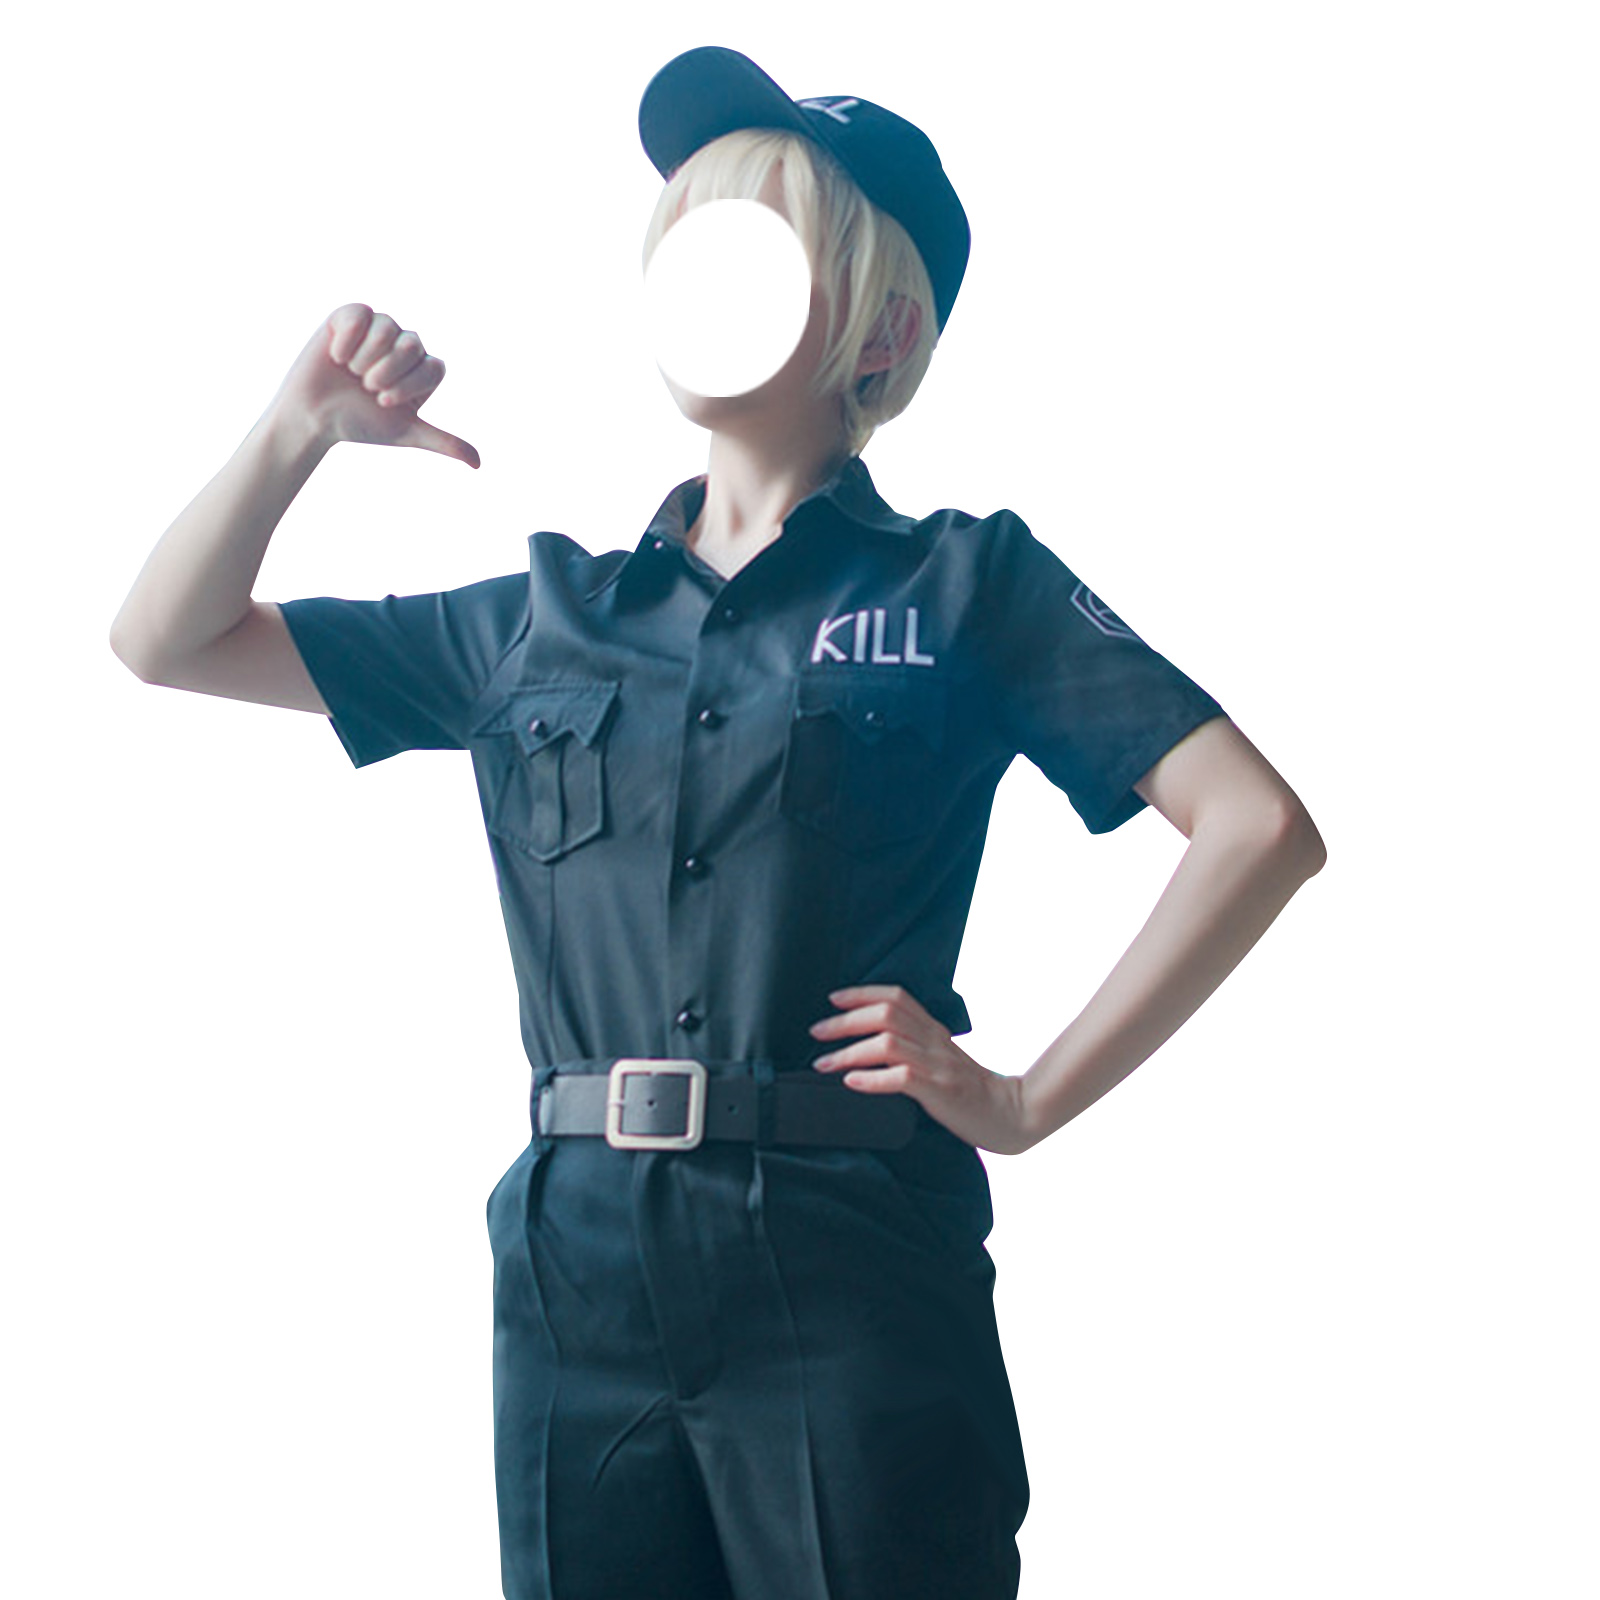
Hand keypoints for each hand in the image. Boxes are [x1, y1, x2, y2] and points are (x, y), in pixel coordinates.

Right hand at [267, 302, 479, 465]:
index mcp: (423, 371)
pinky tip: (336, 355)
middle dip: (386, 372)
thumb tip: (478, 464)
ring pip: (387, 328)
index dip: (408, 385)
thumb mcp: (406, 433)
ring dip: (365, 358)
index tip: (384, 402)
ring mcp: (379, 328)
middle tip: (366, 386)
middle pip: (412, 345)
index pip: (433, 368)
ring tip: (351, 372)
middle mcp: (405, 346)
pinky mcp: (351, 316)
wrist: (314, 416)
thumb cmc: (360, 423)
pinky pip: (360, 314)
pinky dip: (346, 340)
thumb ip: (444, 442)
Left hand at [808, 985, 1034, 1155]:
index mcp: (935, 1031)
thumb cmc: (972, 1091)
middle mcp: (935, 1041)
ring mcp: (938, 1066)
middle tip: (817, 1031)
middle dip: (845, 1021)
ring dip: (850, 1051)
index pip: (897, 997)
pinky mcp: (941, 1091)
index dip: (863, 993)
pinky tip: (851, 1082)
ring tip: (824, 1063)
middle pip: (886, 1014)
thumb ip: (917, 1048)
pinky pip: (901, 1079)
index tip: (833, 999)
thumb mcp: (944, 1059)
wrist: (1011, 1114)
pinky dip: (872, 1079)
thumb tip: (872, 1046)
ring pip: (888, 1043)